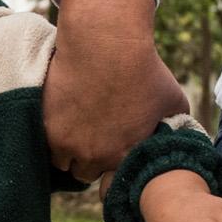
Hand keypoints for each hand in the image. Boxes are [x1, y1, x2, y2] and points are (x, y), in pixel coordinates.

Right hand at [43, 0, 190, 179]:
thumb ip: (174, 126)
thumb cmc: (144, 68)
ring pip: (61, 161)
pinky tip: (62, 115)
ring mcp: (66, 143)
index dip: (111, 163)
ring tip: (73, 129)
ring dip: (66, 150)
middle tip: (90, 137)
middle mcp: (93, 156)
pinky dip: (50, 134)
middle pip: (84, 173)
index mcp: (124, 156)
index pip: (114, 178)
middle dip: (87, 159)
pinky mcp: (45, 126)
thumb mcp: (173, 100)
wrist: (106, 43)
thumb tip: (177, 135)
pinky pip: (44, 142)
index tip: (111, 147)